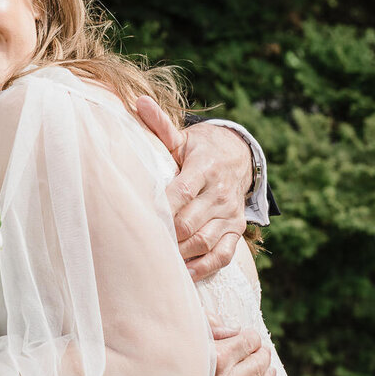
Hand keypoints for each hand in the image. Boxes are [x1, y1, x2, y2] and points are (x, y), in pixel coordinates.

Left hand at [136, 96, 251, 280]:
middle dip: (165, 234)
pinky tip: (182, 274)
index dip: (162, 206)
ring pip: (204, 242)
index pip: (182, 192)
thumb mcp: (181, 138)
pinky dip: (203, 268)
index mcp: (204, 168)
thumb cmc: (197, 150)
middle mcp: (220, 193)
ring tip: (154, 259)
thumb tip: (137, 101)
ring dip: (179, 253)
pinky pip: (222, 256)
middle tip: (139, 243)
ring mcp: (230, 214)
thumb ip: (159, 125)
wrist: (236, 157)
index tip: (139, 216)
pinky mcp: (237, 231)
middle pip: (189, 222)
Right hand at [165, 323, 274, 375]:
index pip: (249, 342)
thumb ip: (206, 327)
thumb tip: (232, 330)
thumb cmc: (156, 362)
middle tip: (261, 352)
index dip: (252, 336)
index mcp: (216, 360)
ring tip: (269, 372)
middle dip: (262, 355)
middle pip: (259, 365)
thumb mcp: (178, 335)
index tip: (248, 336)